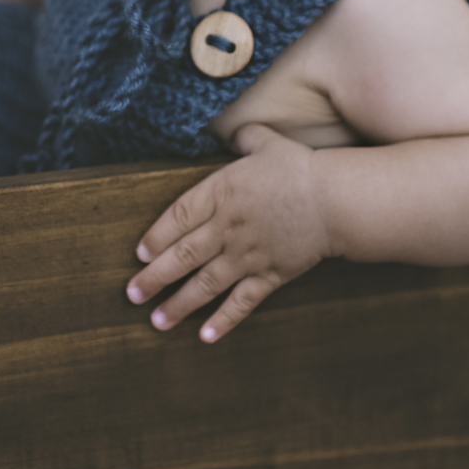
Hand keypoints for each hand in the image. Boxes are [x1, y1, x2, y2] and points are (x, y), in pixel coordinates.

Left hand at [126, 124, 331, 341]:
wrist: (336, 201)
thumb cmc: (300, 169)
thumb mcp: (268, 143)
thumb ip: (245, 137)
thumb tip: (234, 132)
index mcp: (221, 193)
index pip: (178, 217)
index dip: (155, 237)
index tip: (139, 254)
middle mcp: (228, 227)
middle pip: (183, 255)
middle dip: (154, 278)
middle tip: (132, 295)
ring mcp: (247, 255)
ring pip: (205, 284)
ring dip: (178, 304)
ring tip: (157, 321)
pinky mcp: (270, 275)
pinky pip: (242, 302)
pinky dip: (224, 321)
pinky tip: (205, 337)